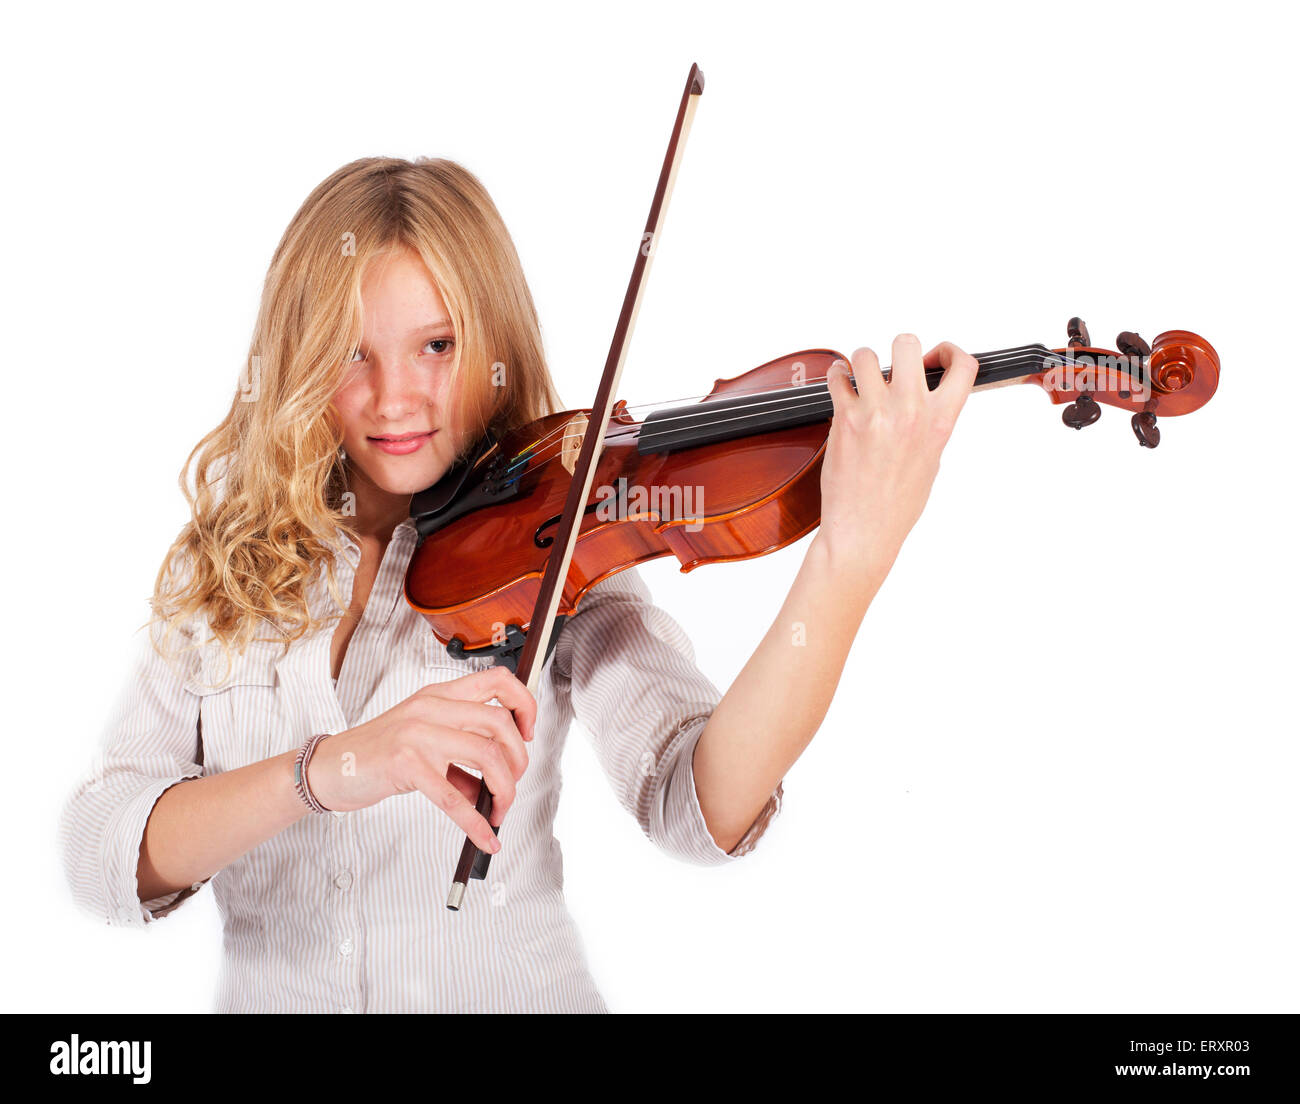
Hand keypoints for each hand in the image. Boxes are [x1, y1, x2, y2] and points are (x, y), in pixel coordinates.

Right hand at [306, 667, 535, 853]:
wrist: (329, 767)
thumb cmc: (377, 754)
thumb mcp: (423, 742)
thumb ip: (460, 757)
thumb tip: (495, 788)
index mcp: (438, 695)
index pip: (497, 680)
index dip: (524, 704)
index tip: (528, 733)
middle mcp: (431, 707)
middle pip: (500, 722)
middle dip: (519, 759)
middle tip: (513, 783)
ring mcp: (418, 733)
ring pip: (486, 754)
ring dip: (504, 789)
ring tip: (499, 809)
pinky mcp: (406, 764)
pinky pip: (454, 797)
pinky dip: (475, 823)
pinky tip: (485, 837)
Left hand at [818, 334, 977, 570]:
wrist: (864, 530)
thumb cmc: (898, 504)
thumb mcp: (932, 460)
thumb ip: (931, 424)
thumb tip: (923, 397)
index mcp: (940, 423)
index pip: (962, 366)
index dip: (949, 352)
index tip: (935, 359)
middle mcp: (910, 411)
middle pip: (907, 343)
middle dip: (901, 349)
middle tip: (894, 367)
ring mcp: (875, 412)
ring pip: (866, 354)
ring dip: (863, 362)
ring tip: (861, 378)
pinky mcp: (844, 419)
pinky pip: (838, 377)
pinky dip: (837, 375)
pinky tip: (840, 383)